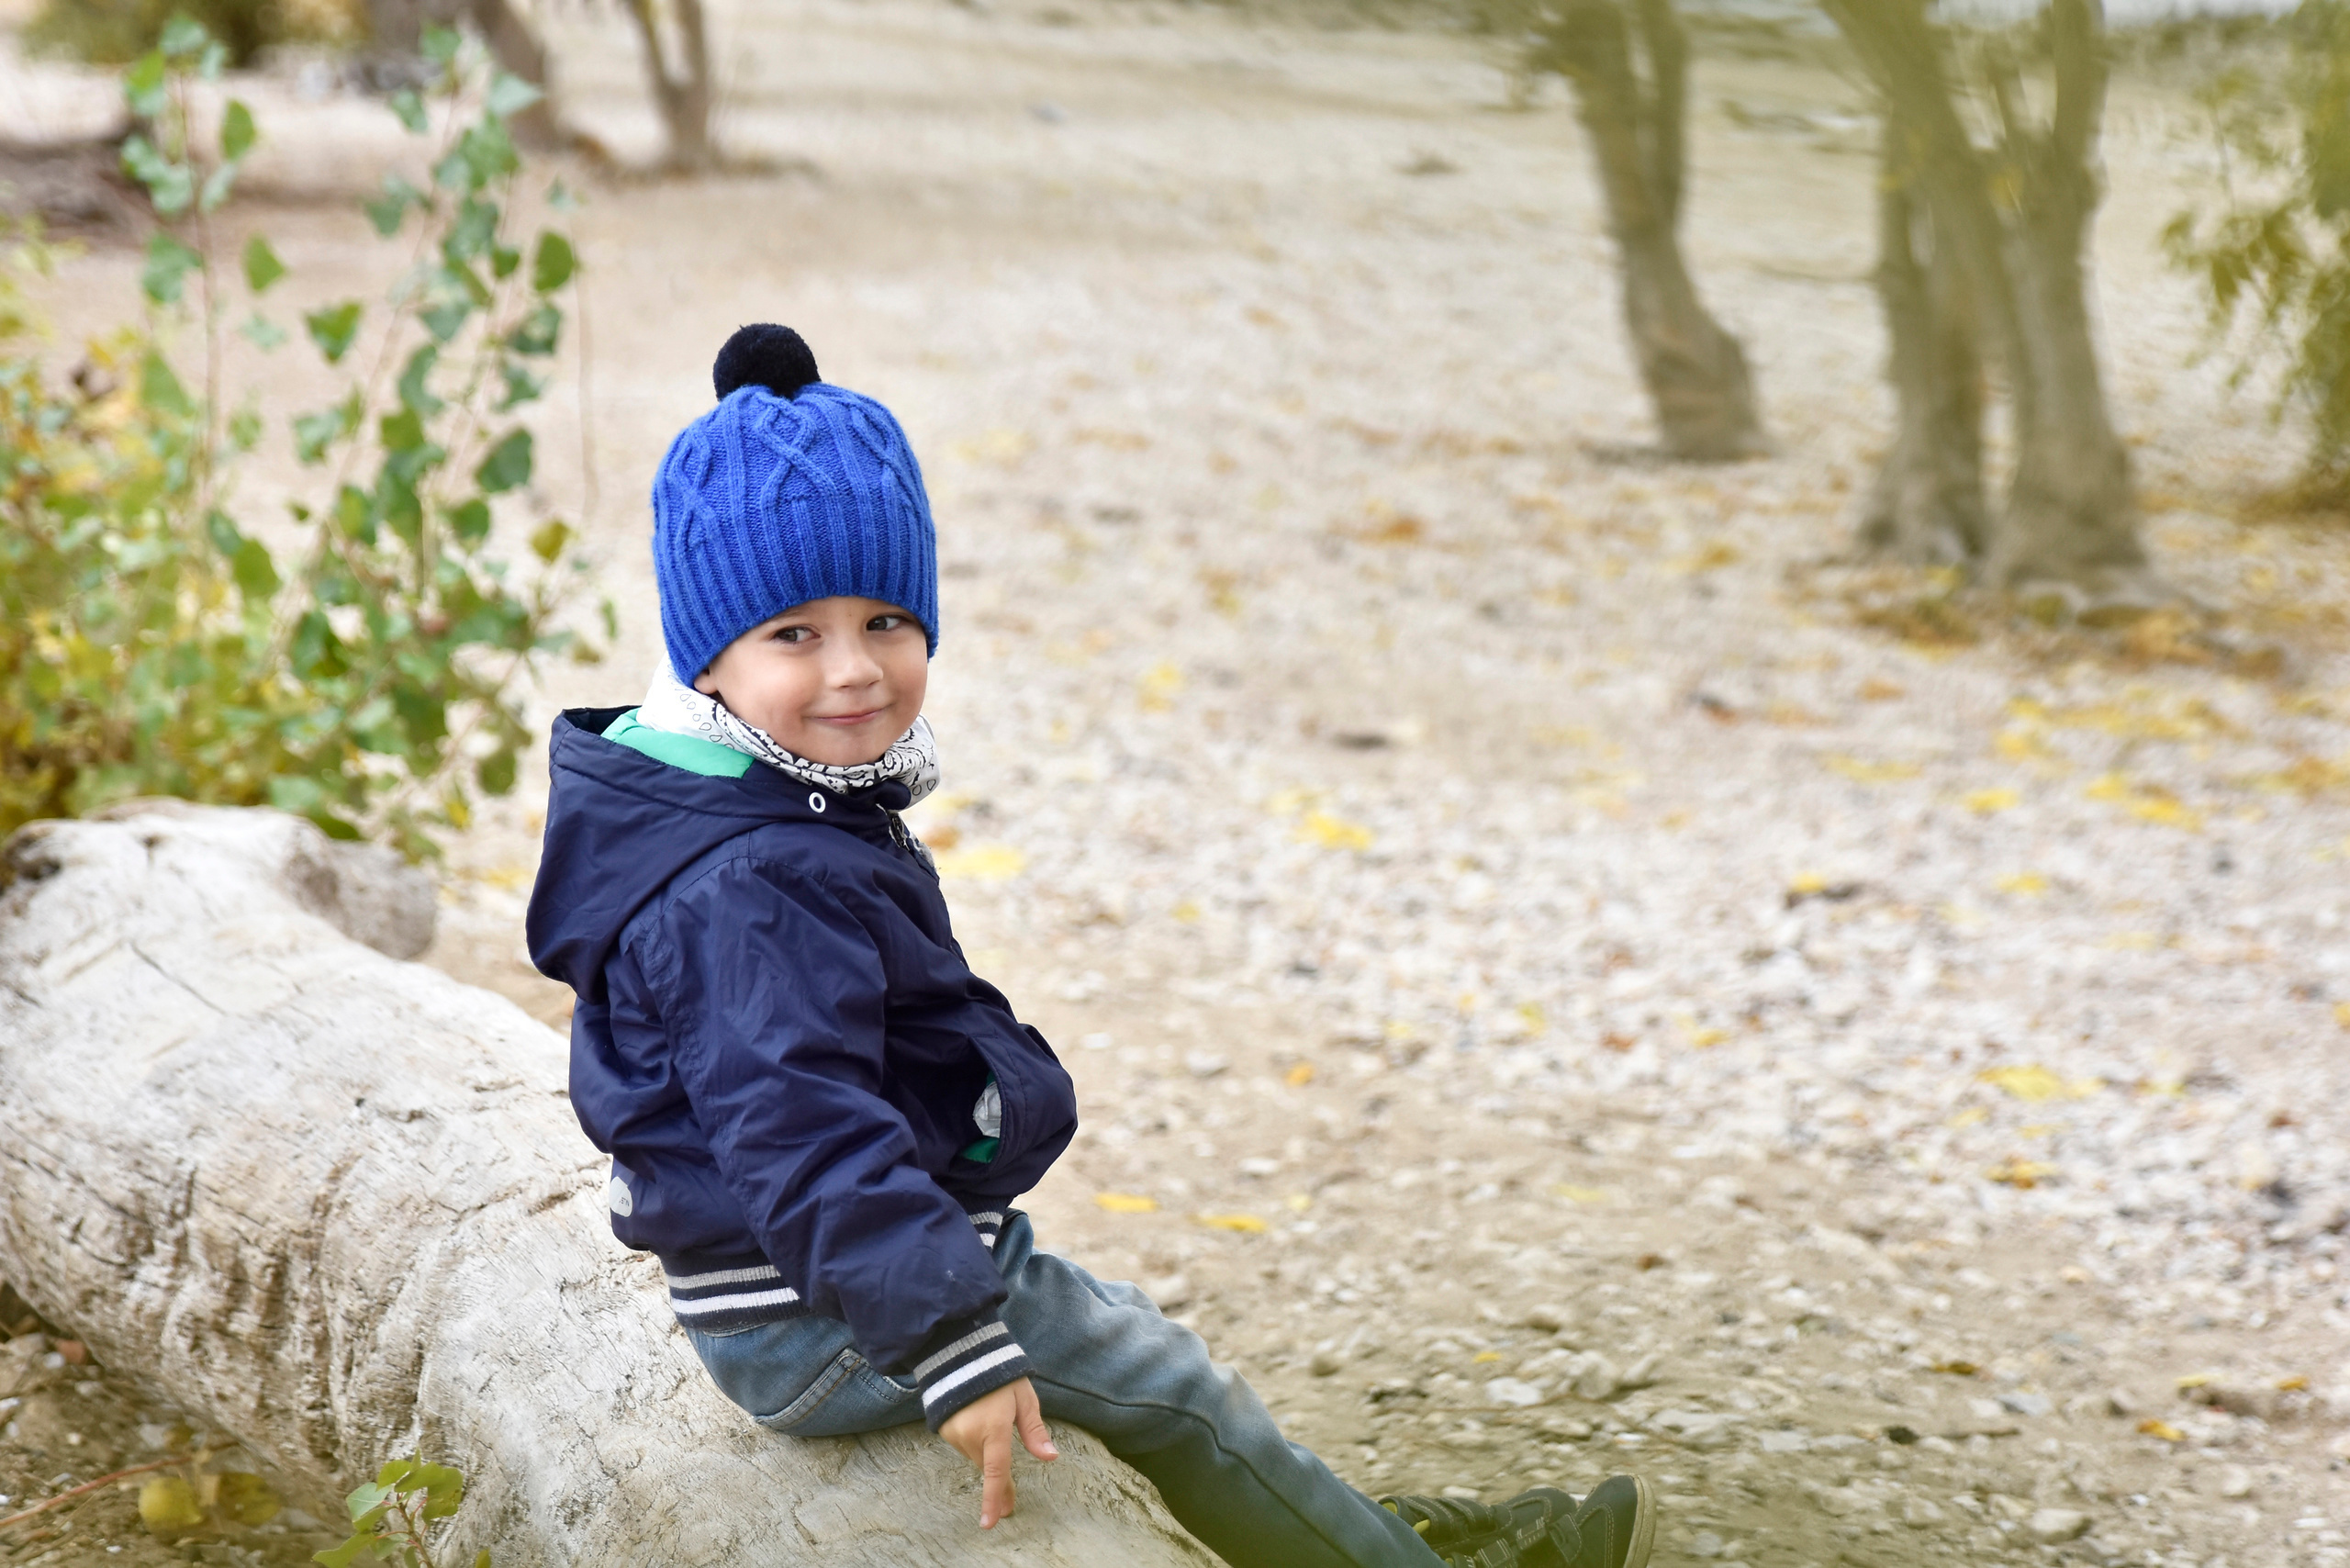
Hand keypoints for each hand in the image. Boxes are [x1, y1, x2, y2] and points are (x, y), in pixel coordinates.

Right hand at [937, 1376, 1056, 1527]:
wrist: (961, 1352)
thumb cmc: (1000, 1373)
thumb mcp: (1024, 1398)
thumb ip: (1034, 1430)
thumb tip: (1051, 1457)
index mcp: (994, 1427)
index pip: (996, 1471)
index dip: (995, 1497)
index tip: (992, 1522)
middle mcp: (970, 1434)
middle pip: (989, 1467)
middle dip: (1000, 1482)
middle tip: (1010, 1504)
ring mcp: (954, 1432)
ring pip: (976, 1458)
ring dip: (987, 1455)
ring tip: (992, 1425)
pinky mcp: (943, 1429)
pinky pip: (964, 1447)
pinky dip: (974, 1443)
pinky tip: (978, 1423)